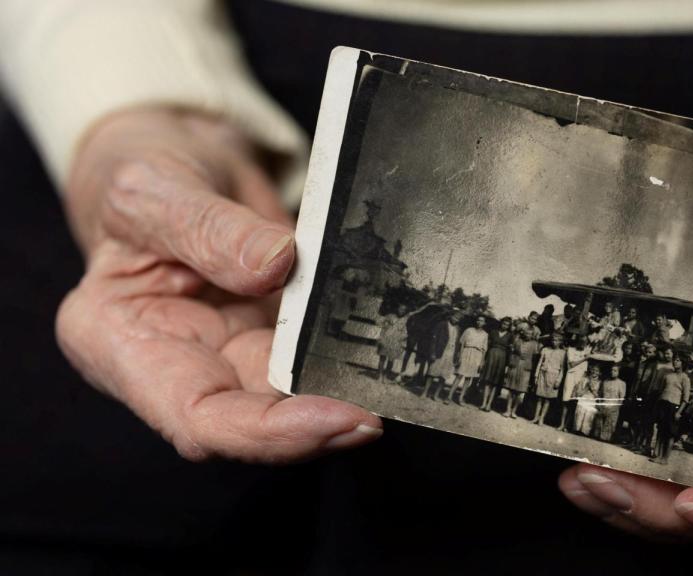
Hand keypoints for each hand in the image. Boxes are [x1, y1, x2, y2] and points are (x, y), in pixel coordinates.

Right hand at [57, 107, 381, 462]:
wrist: (178, 164)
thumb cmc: (142, 178)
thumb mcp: (154, 188)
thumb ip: (205, 227)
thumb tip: (274, 263)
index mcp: (120, 345)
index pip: (196, 418)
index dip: (269, 433)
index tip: (339, 418)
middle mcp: (177, 366)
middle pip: (253, 423)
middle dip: (320, 422)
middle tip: (381, 405)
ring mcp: (229, 356)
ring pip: (291, 397)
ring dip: (342, 392)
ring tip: (390, 375)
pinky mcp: (271, 340)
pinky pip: (314, 357)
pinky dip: (349, 354)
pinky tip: (384, 342)